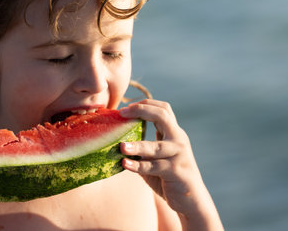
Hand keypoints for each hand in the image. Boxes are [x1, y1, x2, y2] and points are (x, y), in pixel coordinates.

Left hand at [119, 99, 222, 228]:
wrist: (191, 201)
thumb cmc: (167, 177)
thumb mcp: (154, 158)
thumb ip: (140, 148)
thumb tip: (114, 141)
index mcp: (173, 133)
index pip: (163, 109)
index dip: (144, 104)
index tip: (124, 108)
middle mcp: (178, 140)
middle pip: (162, 116)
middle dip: (141, 111)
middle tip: (121, 114)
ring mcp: (179, 155)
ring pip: (156, 147)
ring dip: (137, 146)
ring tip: (121, 147)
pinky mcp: (176, 172)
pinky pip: (154, 167)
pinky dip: (138, 165)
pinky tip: (125, 164)